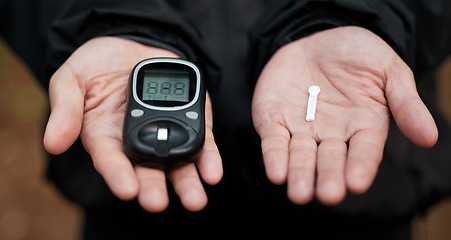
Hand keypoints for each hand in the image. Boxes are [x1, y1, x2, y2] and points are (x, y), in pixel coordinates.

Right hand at [43, 37, 222, 211]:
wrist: (130, 44)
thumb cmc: (96, 65)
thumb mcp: (72, 79)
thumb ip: (65, 108)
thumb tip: (53, 144)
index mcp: (106, 137)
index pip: (111, 161)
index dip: (118, 175)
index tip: (127, 189)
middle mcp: (137, 141)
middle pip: (146, 170)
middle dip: (153, 187)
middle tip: (157, 202)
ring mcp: (165, 131)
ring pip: (177, 163)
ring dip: (187, 182)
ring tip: (195, 200)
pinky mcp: (189, 119)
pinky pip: (201, 141)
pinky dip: (208, 157)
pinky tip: (212, 172)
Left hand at [252, 26, 437, 204]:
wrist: (319, 39)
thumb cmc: (359, 55)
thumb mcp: (388, 70)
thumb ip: (405, 102)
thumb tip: (430, 138)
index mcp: (363, 126)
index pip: (363, 151)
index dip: (360, 166)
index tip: (356, 183)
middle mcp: (331, 134)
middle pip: (329, 160)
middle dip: (327, 177)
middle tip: (327, 195)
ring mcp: (301, 129)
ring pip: (299, 155)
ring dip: (298, 174)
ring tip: (298, 193)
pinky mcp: (274, 119)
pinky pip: (273, 139)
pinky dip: (273, 155)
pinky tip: (276, 173)